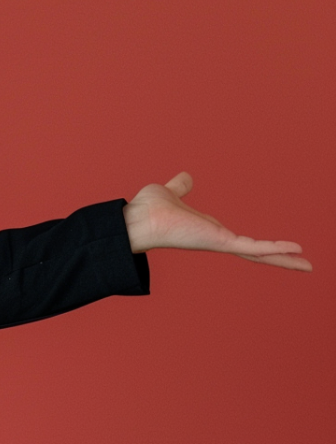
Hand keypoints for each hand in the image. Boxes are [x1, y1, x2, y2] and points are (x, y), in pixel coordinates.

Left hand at [123, 172, 311, 270]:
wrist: (136, 219)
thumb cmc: (148, 209)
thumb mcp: (170, 193)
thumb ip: (180, 187)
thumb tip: (186, 177)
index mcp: (208, 229)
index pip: (241, 240)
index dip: (261, 246)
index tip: (279, 249)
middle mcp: (216, 238)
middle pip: (255, 252)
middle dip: (279, 258)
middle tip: (304, 264)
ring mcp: (219, 242)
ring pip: (258, 253)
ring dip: (283, 259)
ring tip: (307, 265)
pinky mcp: (219, 242)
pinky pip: (251, 247)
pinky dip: (273, 248)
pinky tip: (295, 251)